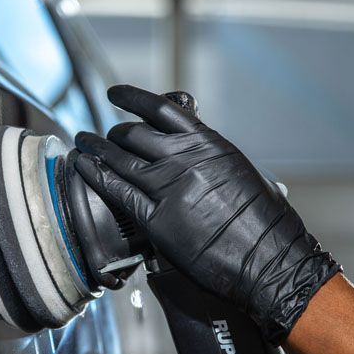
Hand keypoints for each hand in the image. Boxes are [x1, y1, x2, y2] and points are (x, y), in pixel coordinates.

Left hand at [74, 85, 340, 343]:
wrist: (270, 259)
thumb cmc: (265, 223)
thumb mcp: (240, 173)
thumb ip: (210, 161)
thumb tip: (195, 157)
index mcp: (209, 144)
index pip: (161, 108)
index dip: (132, 98)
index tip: (116, 94)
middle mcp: (185, 159)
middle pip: (134, 133)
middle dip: (114, 133)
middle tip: (103, 137)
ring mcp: (169, 188)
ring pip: (118, 157)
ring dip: (95, 148)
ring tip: (83, 144)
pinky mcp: (157, 219)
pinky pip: (115, 190)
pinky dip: (94, 174)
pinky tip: (83, 166)